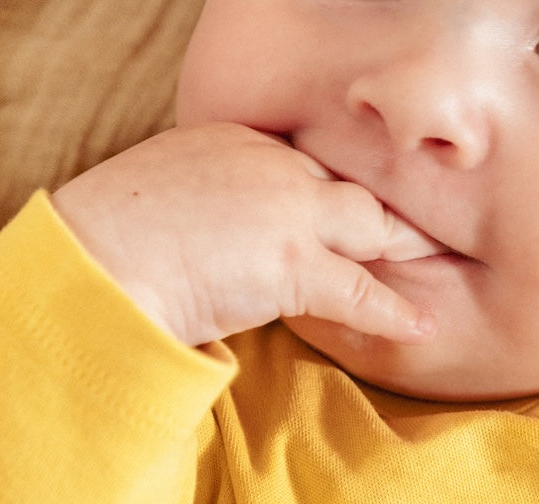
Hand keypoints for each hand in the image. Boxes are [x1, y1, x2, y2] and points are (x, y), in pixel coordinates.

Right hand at [51, 122, 434, 346]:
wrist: (96, 260)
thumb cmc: (114, 240)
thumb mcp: (168, 199)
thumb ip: (214, 206)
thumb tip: (228, 241)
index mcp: (239, 143)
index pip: (312, 167)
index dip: (343, 196)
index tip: (367, 213)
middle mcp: (270, 165)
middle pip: (350, 187)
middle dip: (390, 211)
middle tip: (426, 230)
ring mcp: (288, 211)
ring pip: (370, 227)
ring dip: (409, 248)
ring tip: (442, 263)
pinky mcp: (294, 262)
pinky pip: (362, 291)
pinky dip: (396, 312)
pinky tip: (423, 326)